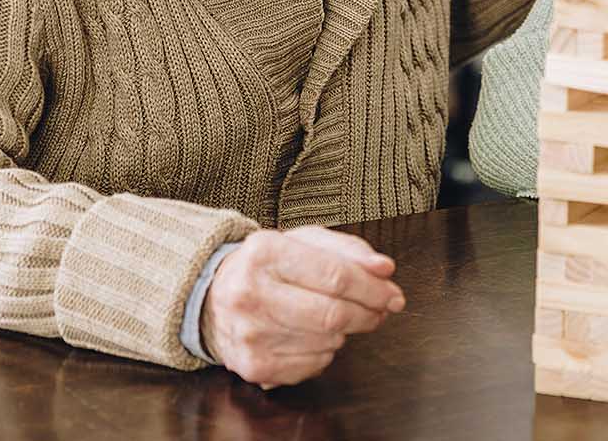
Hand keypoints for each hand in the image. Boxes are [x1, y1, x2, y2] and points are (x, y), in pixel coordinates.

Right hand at [201, 225, 404, 387]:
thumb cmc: (269, 267)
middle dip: (368, 314)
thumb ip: (348, 251)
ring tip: (339, 317)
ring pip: (327, 342)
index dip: (373, 288)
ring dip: (346, 332)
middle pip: (332, 314)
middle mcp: (251, 293)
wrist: (214, 297)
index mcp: (265, 252)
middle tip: (381, 310)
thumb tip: (384, 269)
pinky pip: (313, 365)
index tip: (393, 294)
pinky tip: (314, 335)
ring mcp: (249, 333)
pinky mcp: (253, 365)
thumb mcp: (304, 242)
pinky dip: (326, 351)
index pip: (335, 275)